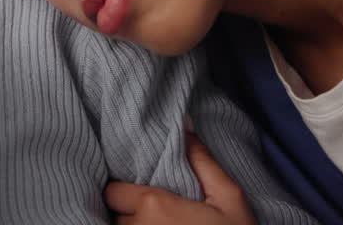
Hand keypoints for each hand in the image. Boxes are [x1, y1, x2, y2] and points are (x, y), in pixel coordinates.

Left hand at [105, 133, 254, 223]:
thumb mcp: (229, 199)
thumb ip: (203, 163)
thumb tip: (185, 127)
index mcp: (152, 206)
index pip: (113, 191)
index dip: (125, 191)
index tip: (142, 191)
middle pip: (116, 214)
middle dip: (130, 211)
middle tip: (153, 210)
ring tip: (156, 224)